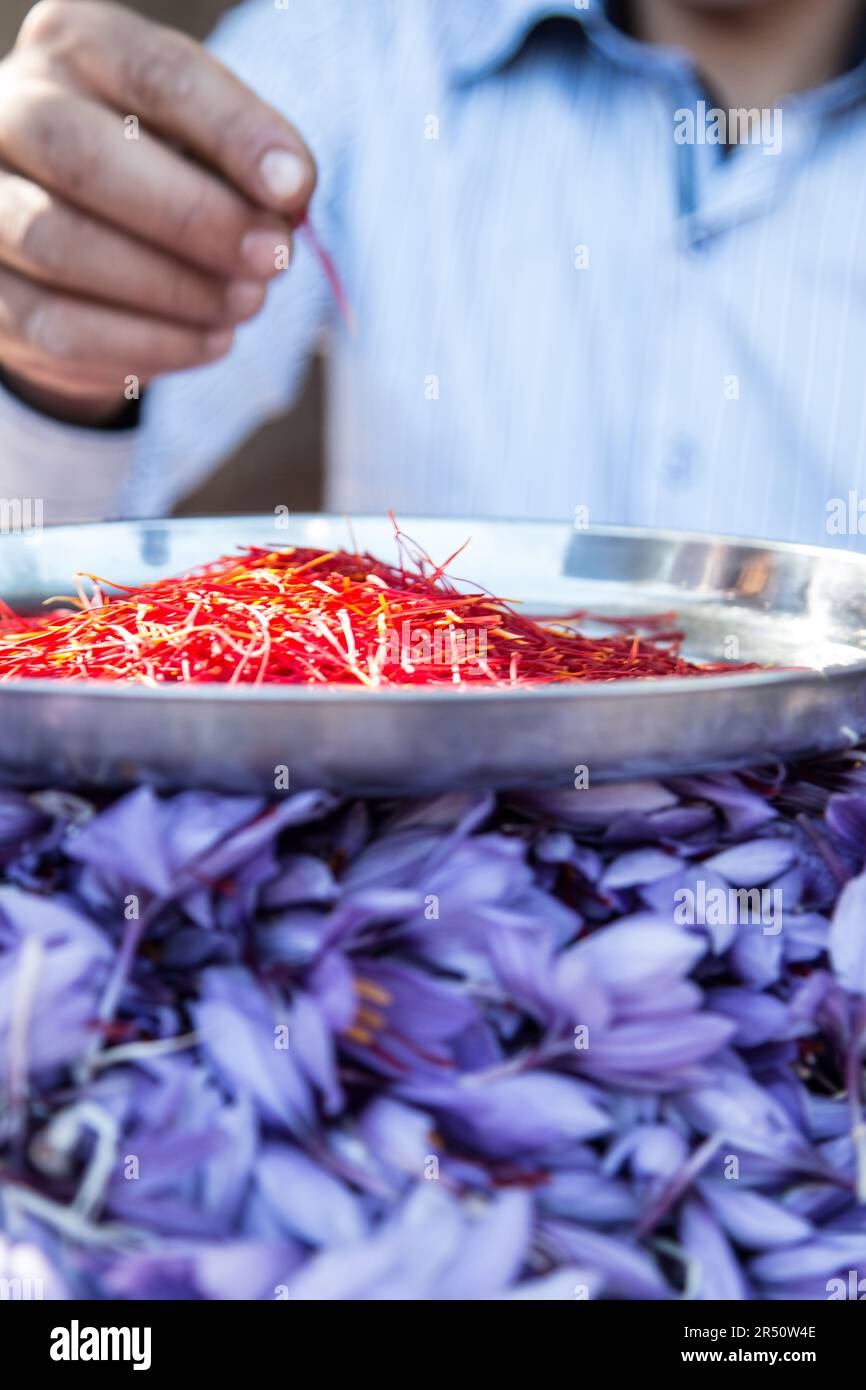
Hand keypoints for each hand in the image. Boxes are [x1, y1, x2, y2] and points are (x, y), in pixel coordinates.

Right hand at [0, 0, 315, 422]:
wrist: (78, 243)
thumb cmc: (158, 177)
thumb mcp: (203, 150)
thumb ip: (242, 167)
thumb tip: (288, 202)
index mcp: (76, 48)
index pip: (153, 76)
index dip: (231, 132)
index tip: (296, 187)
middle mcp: (9, 110)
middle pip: (84, 157)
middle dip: (193, 216)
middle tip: (272, 258)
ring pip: (59, 244)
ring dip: (171, 288)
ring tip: (246, 305)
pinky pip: (55, 326)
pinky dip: (145, 344)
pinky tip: (209, 342)